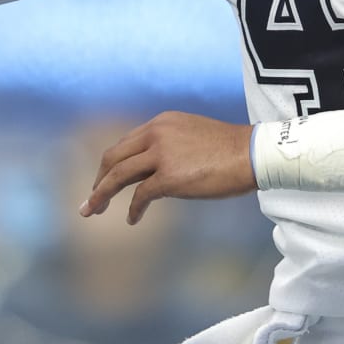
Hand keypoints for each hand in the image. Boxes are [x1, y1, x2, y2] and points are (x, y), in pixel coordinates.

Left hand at [81, 111, 255, 223]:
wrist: (252, 154)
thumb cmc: (229, 150)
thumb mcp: (191, 137)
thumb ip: (168, 147)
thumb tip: (154, 172)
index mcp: (160, 123)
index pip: (125, 144)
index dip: (111, 165)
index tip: (103, 180)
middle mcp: (155, 134)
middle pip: (113, 158)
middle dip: (98, 180)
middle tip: (90, 200)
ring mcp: (161, 155)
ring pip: (118, 176)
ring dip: (101, 195)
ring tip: (94, 211)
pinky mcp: (169, 177)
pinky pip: (140, 196)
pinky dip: (133, 209)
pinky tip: (133, 220)